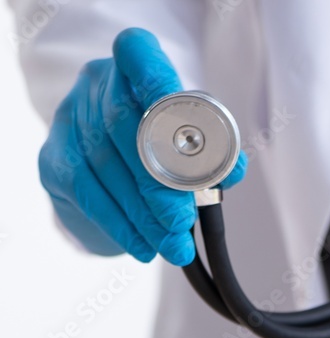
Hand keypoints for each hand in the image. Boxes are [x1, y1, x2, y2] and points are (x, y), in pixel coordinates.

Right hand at [38, 27, 246, 265]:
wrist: (114, 174)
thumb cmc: (166, 149)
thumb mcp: (195, 144)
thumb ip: (217, 152)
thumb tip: (233, 169)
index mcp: (134, 67)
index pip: (138, 55)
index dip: (158, 83)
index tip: (184, 121)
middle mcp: (96, 84)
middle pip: (125, 127)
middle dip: (158, 182)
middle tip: (183, 220)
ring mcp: (69, 118)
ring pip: (107, 168)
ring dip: (144, 215)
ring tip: (175, 246)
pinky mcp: (54, 158)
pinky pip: (89, 195)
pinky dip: (121, 225)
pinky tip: (144, 247)